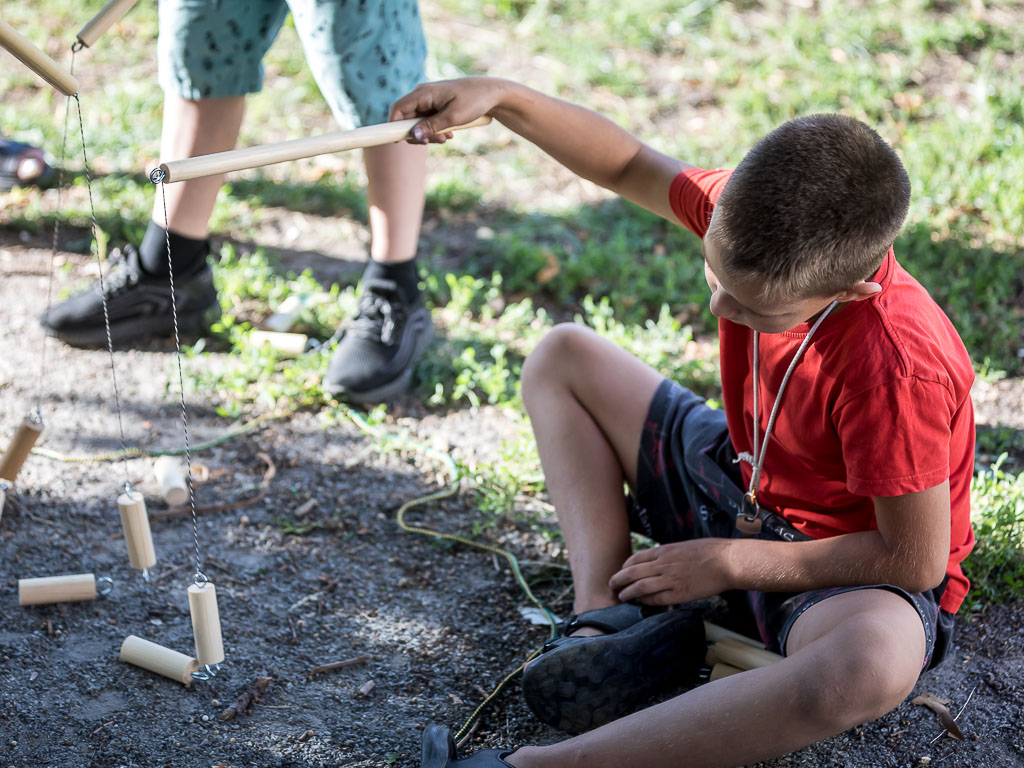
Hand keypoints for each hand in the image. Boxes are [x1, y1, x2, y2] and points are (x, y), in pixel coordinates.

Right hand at [391, 76, 508, 143]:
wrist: (492, 93)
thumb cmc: (474, 101)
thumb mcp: (453, 117)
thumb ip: (431, 127)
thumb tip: (413, 136)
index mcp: (423, 93)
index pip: (398, 109)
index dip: (394, 126)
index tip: (400, 141)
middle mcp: (423, 95)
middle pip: (407, 118)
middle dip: (418, 134)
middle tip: (436, 142)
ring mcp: (429, 100)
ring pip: (418, 122)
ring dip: (428, 134)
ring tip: (446, 138)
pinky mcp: (437, 105)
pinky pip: (428, 120)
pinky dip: (435, 130)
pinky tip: (449, 134)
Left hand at [608, 539, 732, 605]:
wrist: (727, 561)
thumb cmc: (710, 551)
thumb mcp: (683, 546)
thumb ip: (669, 553)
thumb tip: (659, 560)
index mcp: (664, 550)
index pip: (636, 559)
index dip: (625, 566)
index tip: (620, 571)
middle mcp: (663, 564)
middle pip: (632, 573)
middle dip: (618, 580)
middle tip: (611, 585)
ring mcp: (670, 579)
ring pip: (640, 587)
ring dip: (628, 593)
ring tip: (622, 596)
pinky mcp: (680, 593)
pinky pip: (657, 599)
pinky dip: (646, 601)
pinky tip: (641, 603)